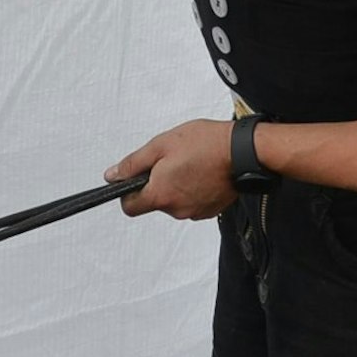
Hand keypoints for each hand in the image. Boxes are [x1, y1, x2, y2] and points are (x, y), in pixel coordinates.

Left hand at [105, 119, 237, 220]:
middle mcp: (176, 209)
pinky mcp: (210, 210)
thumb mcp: (161, 144)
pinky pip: (192, 201)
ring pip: (175, 200)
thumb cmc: (207, 144)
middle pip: (155, 201)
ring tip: (190, 162)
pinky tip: (202, 170)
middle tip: (170, 160)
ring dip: (177, 185)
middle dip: (157, 183)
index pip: (129, 207)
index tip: (135, 178)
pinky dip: (193, 189)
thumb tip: (113, 175)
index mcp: (160, 195)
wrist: (244, 152)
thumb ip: (133, 163)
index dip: (128, 192)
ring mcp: (195, 212)